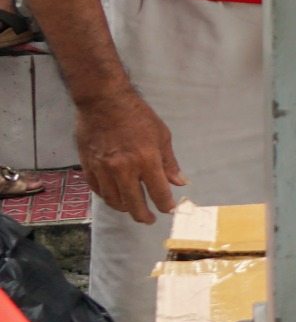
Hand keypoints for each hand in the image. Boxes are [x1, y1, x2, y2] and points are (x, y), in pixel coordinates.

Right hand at [77, 86, 183, 224]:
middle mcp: (124, 169)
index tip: (169, 210)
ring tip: (132, 209)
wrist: (103, 101)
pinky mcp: (88, 165)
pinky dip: (107, 196)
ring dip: (124, 208)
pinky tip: (114, 196)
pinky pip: (98, 189)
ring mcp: (104, 169)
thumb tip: (180, 182)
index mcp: (146, 160)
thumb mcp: (162, 136)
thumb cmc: (137, 115)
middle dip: (143, 216)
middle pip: (134, 204)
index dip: (165, 205)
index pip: (158, 193)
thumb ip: (170, 163)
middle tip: (149, 219)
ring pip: (113, 200)